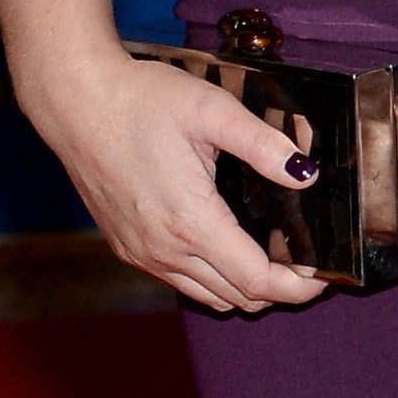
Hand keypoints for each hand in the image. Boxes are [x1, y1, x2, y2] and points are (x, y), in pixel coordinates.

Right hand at [31, 46, 329, 314]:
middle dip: (280, 290)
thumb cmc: (140, 100)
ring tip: (274, 259)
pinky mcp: (127, 247)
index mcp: (191, 222)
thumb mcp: (212, 110)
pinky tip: (228, 248)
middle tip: (306, 265)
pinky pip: (181, 282)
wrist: (74, 100)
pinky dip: (213, 278)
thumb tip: (306, 173)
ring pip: (210, 296)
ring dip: (246, 287)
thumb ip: (263, 144)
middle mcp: (164, 250)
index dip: (299, 288)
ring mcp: (142, 253)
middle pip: (239, 297)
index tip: (324, 277)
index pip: (258, 282)